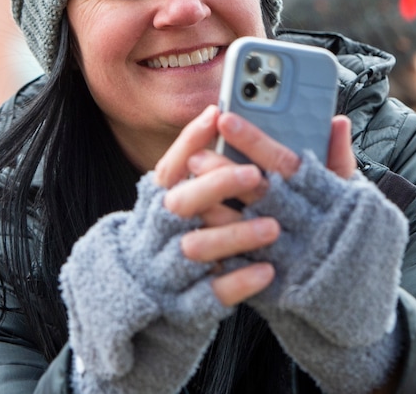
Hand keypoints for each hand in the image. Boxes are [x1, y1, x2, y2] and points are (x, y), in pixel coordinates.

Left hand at [153, 106, 356, 306]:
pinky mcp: (269, 276)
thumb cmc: (349, 231)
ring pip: (240, 225)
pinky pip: (236, 259)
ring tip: (190, 187)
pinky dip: (215, 240)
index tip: (225, 119)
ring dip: (212, 203)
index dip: (253, 140)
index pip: (282, 162)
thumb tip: (338, 121)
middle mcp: (300, 222)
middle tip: (196, 153)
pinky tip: (194, 222)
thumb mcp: (352, 194)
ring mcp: (283, 251)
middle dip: (222, 170)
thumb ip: (340, 156)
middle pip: (255, 191)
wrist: (353, 294)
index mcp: (320, 195)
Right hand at [154, 105, 277, 306]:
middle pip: (181, 203)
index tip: (216, 113)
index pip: (169, 166)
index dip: (189, 139)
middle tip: (254, 174)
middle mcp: (160, 231)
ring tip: (273, 226)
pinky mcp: (188, 303)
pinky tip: (268, 270)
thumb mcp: (177, 200)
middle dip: (217, 184)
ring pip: (200, 247)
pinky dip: (240, 281)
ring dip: (236, 234)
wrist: (141, 303)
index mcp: (158, 202)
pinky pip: (213, 293)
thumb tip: (221, 112)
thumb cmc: (174, 236)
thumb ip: (199, 163)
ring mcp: (170, 268)